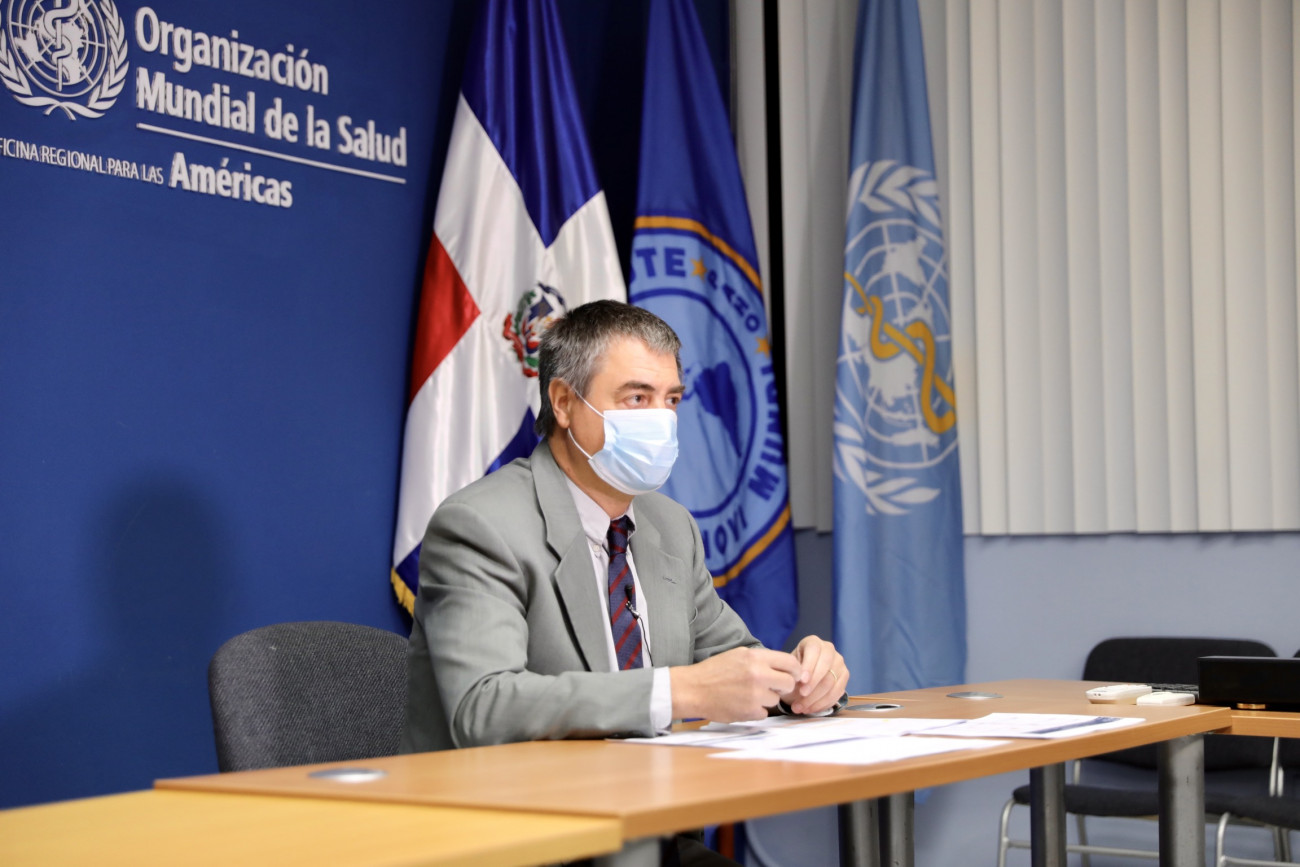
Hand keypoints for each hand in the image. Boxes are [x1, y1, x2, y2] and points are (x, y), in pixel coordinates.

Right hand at [670, 647, 801, 722]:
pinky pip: (764, 713)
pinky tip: (741, 704)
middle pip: (789, 683)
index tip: (793, 675)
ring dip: (766, 699)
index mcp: (755, 657)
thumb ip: (762, 659)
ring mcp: (755, 695)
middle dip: (783, 687)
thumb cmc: (714, 671)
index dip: (795, 670)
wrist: (693, 690)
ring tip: (748, 694)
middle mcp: (758, 675)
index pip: (790, 663)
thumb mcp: (738, 655)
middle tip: (772, 687)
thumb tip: (784, 666)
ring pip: (776, 700)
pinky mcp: (750, 711)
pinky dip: (756, 710)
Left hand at [779, 636, 846, 714]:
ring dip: (815, 699)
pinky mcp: (844, 677)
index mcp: (813, 642)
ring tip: (801, 708)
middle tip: (801, 698)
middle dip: (813, 685)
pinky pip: (837, 693)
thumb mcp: (789, 668)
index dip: (809, 667)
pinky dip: (822, 704)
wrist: (801, 677)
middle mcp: (829, 650)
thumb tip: (798, 682)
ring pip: (831, 682)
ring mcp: (839, 663)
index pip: (814, 651)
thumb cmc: (793, 670)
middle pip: (825, 668)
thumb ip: (792, 673)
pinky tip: (810, 709)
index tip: (802, 681)